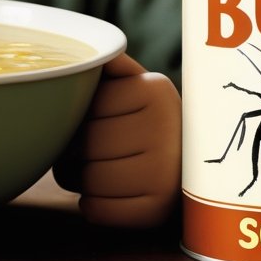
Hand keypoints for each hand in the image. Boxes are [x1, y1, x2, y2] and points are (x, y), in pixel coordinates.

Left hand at [53, 53, 180, 227]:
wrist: (191, 167)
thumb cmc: (147, 120)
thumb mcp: (135, 84)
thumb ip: (108, 63)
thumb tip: (82, 50)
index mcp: (154, 89)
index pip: (84, 106)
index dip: (72, 116)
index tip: (82, 120)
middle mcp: (166, 128)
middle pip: (84, 144)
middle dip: (69, 151)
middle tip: (76, 150)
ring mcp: (166, 172)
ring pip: (88, 179)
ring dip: (77, 179)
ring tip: (89, 169)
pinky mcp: (158, 209)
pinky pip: (98, 210)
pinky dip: (91, 205)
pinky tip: (104, 193)